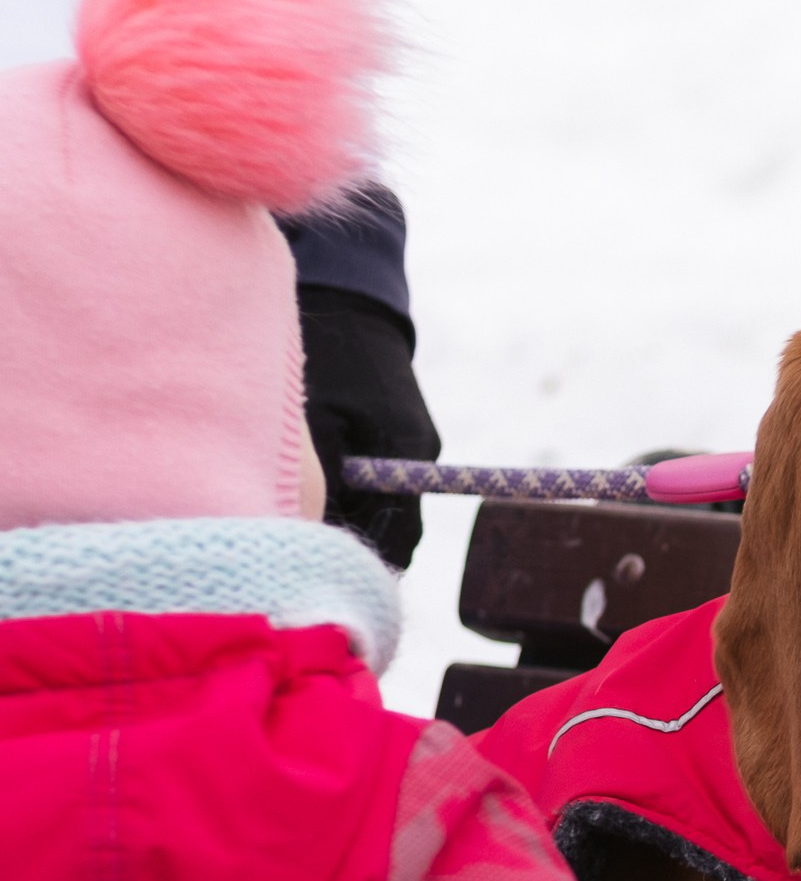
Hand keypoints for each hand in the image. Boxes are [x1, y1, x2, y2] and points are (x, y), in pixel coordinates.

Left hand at [299, 285, 441, 568]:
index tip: (319, 577)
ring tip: (305, 521)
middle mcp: (419, 458)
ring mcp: (414, 446)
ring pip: (386, 506)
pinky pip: (381, 481)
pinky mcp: (401, 433)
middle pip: (395, 529)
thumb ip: (317, 484)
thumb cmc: (325, 361)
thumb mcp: (312, 425)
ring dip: (353, 518)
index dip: (360, 565)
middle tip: (304, 558)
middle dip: (354, 545)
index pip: (396, 539)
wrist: (351, 303)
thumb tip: (302, 539)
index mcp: (406, 458)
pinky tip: (317, 485)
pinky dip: (353, 493)